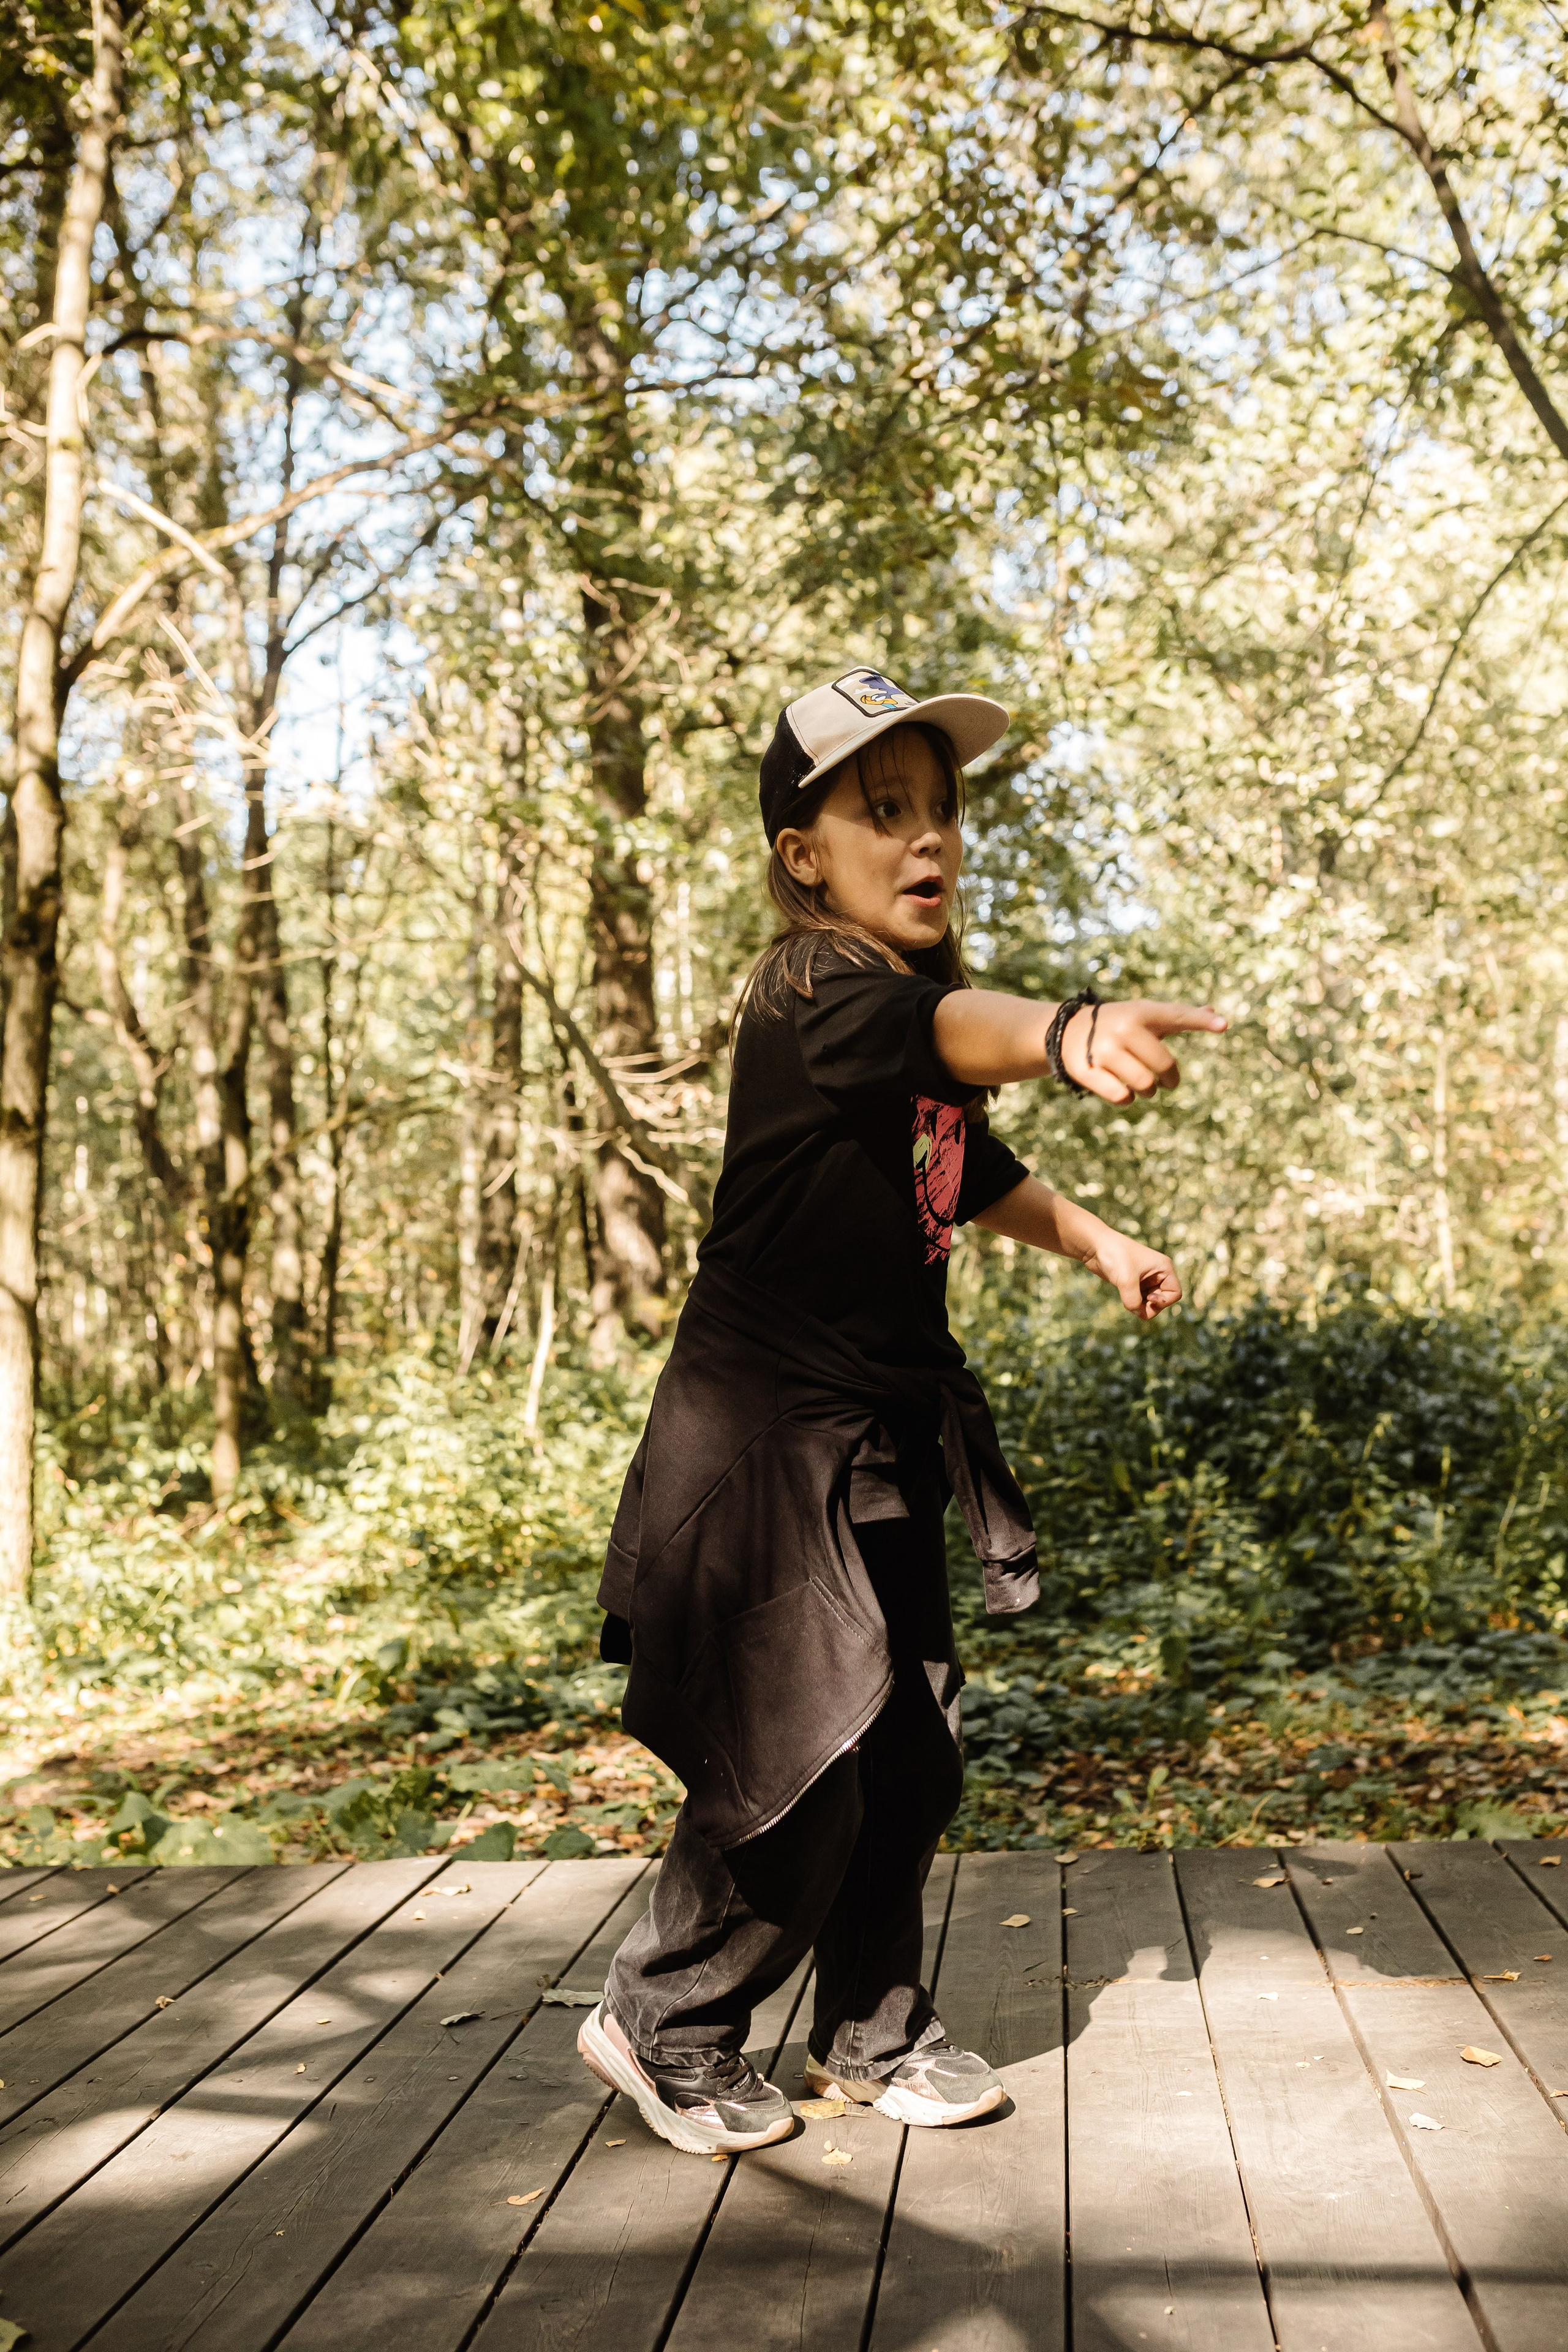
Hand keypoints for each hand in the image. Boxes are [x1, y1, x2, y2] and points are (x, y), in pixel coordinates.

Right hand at [1061, 999, 1226, 1105]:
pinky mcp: (1087, 1071)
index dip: (1202, 1021)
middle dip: (1170, 1079)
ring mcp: (1104, 1050)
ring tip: (1145, 1086)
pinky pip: (1121, 1097)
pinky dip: (1127, 1098)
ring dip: (1149, 1091)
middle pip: (1164, 1065)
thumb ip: (1179, 1016)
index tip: (1224, 1025)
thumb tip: (1215, 1012)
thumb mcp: (1146, 1016)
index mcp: (1142, 1012)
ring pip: (1144, 1085)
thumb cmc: (1120, 1024)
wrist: (1067, 1030)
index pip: (1178, 1015)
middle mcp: (1124, 1028)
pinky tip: (1124, 1091)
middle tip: (1167, 1081)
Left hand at [1079, 1228, 1181, 1319]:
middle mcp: (1158, 1273)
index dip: (1163, 1301)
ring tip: (1127, 1299)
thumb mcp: (1126, 1281)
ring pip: (1150, 1302)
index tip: (1148, 1297)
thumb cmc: (1115, 1256)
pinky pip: (1139, 1299)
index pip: (1175, 1294)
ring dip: (1140, 1305)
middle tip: (1134, 1305)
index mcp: (1164, 1267)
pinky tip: (1124, 1297)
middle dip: (1149, 1306)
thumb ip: (1133, 1302)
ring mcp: (1146, 1278)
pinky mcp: (1134, 1282)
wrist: (1096, 1246)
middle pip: (1163, 1300)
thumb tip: (1136, 1312)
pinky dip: (1133, 1303)